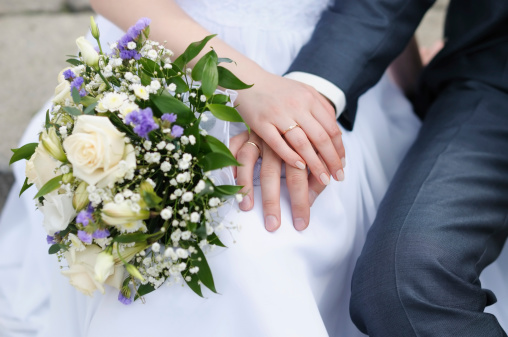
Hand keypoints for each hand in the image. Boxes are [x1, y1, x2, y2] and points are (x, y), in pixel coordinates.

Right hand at [230, 131, 328, 231]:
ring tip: (246, 207)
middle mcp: (276, 139)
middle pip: (273, 172)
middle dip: (273, 201)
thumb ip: (318, 176)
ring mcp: (258, 135)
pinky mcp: (245, 132)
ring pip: (248, 159)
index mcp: (297, 144)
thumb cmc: (309, 134)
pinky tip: (228, 179)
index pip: (300, 177)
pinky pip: (233, 145)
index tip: (301, 224)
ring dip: (247, 183)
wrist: (294, 104)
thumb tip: (312, 200)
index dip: (301, 201)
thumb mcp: (319, 152)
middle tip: (273, 225)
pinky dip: (229, 159)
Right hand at [234, 71, 345, 186]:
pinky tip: (300, 166)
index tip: (342, 164)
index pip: (331, 128)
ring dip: (315, 164)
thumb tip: (336, 133)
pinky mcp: (261, 122)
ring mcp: (278, 114)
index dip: (339, 149)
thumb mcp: (303, 92)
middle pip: (321, 138)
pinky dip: (290, 156)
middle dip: (332, 160)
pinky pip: (278, 143)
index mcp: (310, 98)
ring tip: (323, 179)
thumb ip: (320, 108)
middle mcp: (297, 105)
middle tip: (338, 177)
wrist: (248, 80)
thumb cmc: (278, 90)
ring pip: (302, 143)